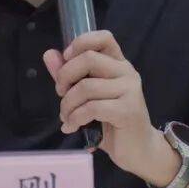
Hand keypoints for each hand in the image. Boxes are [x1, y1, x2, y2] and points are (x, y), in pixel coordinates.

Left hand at [43, 31, 160, 175]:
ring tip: (66, 118)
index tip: (67, 59)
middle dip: (65, 76)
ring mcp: (130, 90)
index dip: (80, 43)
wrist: (139, 150)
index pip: (104, 37)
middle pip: (88, 59)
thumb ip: (70, 75)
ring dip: (67, 105)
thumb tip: (49, 54)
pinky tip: (72, 127)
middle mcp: (127, 72)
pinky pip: (92, 108)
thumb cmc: (112, 122)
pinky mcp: (128, 110)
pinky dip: (75, 118)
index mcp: (118, 64)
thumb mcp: (88, 97)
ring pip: (86, 87)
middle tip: (61, 94)